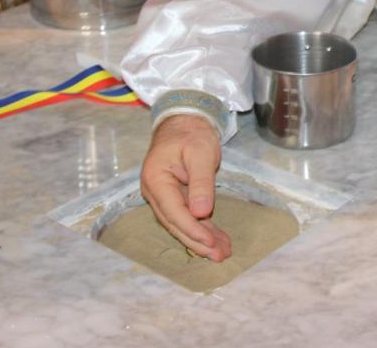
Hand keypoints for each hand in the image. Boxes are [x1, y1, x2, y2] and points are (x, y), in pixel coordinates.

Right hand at [139, 115, 231, 261]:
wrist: (184, 121)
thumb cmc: (192, 134)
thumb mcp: (201, 153)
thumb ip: (201, 183)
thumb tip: (201, 214)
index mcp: (156, 178)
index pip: (173, 211)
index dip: (192, 229)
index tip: (210, 243)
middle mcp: (154, 190)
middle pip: (175, 223)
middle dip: (197, 241)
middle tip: (220, 256)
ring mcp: (162, 195)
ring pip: (180, 224)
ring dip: (200, 239)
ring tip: (222, 253)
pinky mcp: (173, 197)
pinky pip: (185, 217)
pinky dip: (201, 229)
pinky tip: (216, 240)